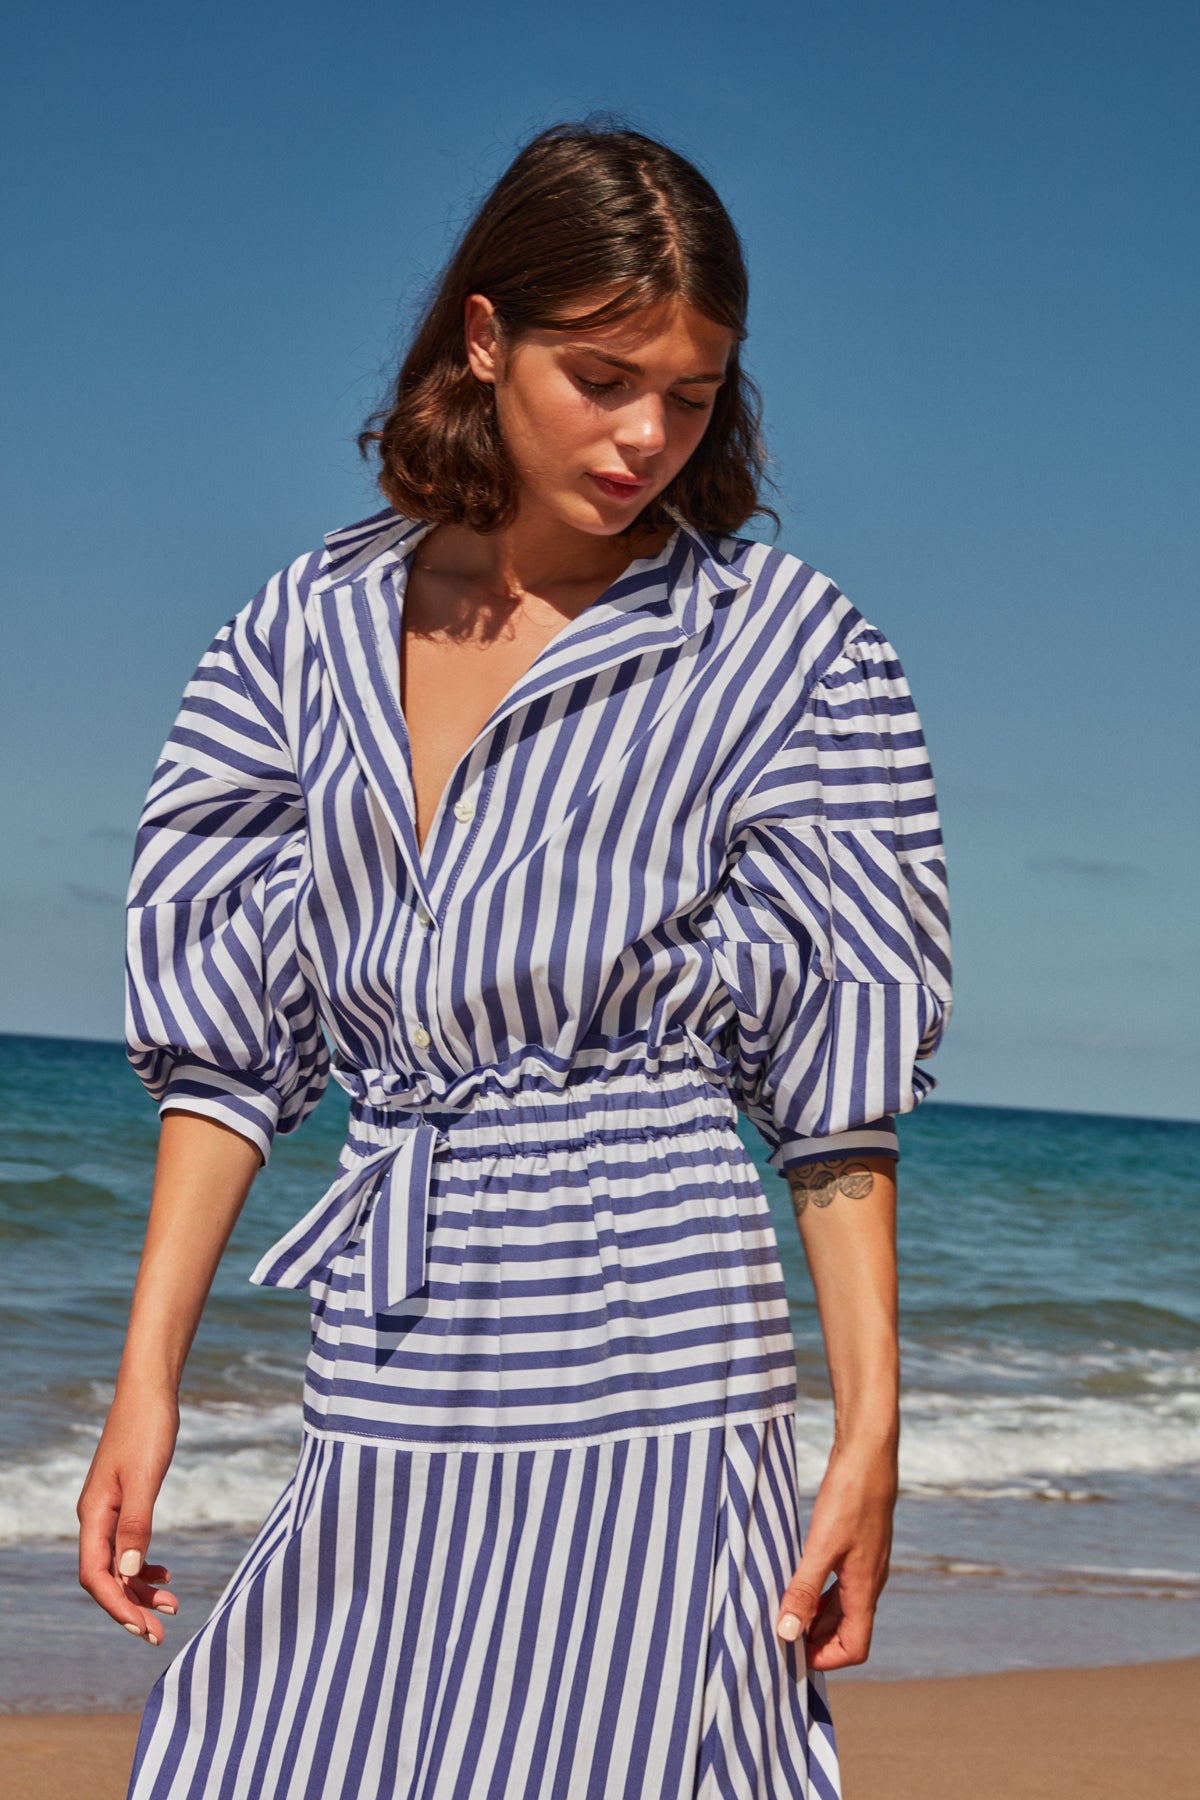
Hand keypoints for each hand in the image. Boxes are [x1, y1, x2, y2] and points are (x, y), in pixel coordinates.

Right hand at [76, 1385, 180, 1645]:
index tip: (142, 1629)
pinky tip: (164, 1574)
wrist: (150, 1392)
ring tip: (171, 1605)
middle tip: (160, 1632)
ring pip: (118, 1564)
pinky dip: (143, 1565)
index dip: (117, 1605)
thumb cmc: (147, 1429)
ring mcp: (108, 1509)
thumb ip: (136, 1524)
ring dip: (140, 1590)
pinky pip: (128, 1546)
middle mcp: (95, 1516)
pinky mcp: (124, 1501)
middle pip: (105, 1577)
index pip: (96, 1575)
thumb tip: (127, 1573)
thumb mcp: (145, 1478)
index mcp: (94, 1514)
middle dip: (130, 1607)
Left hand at [775, 1439, 896, 1669]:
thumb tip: (788, 1633)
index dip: (826, 1658)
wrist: (868, 1454)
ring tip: (782, 1608)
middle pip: (847, 1629)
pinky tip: (796, 1576)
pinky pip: (839, 1581)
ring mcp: (864, 1563)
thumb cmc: (850, 1496)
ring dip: (815, 1614)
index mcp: (866, 1589)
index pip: (855, 1647)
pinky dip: (819, 1589)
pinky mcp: (856, 1544)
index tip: (793, 1652)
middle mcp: (869, 1581)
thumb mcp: (821, 1546)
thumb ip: (804, 1590)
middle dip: (816, 1638)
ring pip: (842, 1605)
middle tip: (779, 1632)